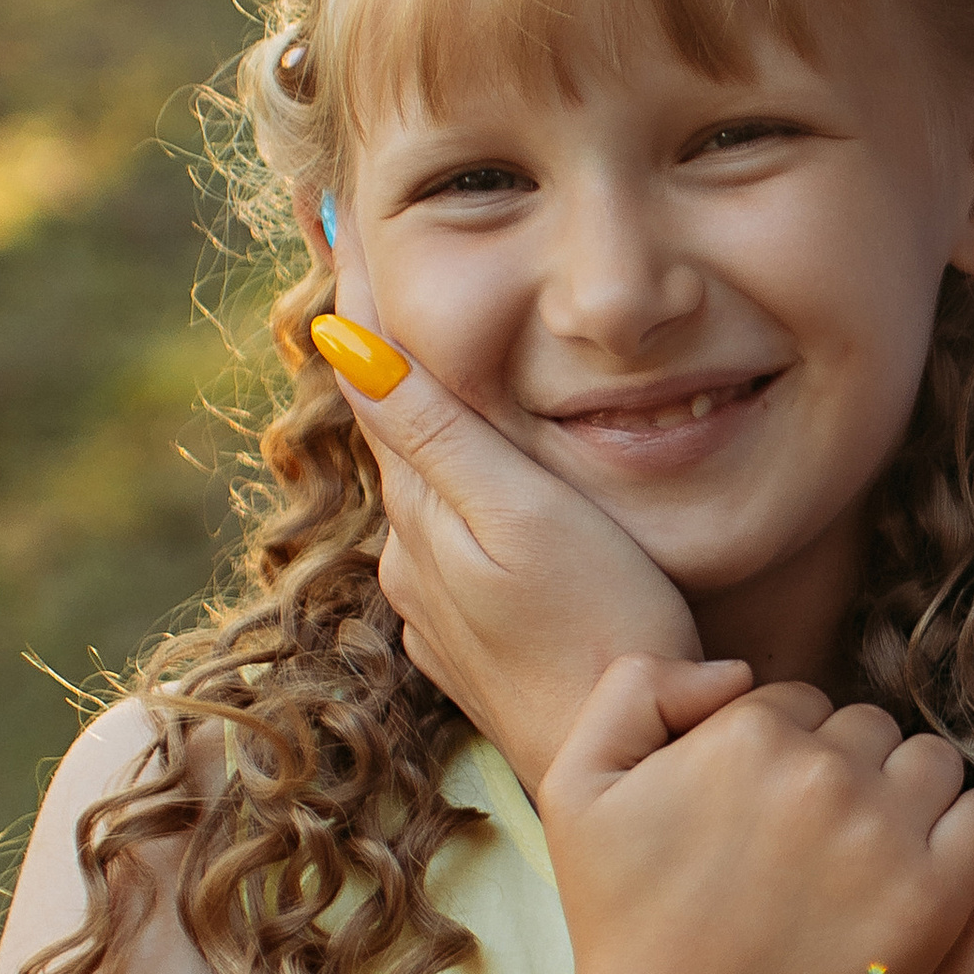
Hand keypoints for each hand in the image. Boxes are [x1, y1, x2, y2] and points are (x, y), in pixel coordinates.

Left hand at [313, 247, 698, 795]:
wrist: (637, 762)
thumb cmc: (603, 626)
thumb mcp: (522, 512)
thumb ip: (435, 430)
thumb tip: (337, 342)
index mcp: (422, 513)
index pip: (374, 381)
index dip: (360, 296)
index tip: (335, 212)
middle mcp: (415, 561)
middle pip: (398, 437)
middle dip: (390, 357)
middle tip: (375, 256)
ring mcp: (445, 614)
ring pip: (431, 497)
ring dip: (428, 433)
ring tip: (435, 361)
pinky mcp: (481, 651)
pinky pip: (457, 552)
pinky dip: (463, 503)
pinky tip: (491, 495)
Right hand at [537, 659, 973, 973]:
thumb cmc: (619, 926)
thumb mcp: (575, 784)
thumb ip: (638, 687)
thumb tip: (737, 671)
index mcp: (748, 733)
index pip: (801, 701)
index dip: (782, 751)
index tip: (764, 811)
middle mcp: (823, 772)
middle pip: (868, 728)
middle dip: (845, 768)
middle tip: (812, 842)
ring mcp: (885, 834)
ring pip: (931, 762)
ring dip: (908, 793)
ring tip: (869, 853)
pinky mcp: (935, 900)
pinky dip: (965, 831)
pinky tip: (926, 868)